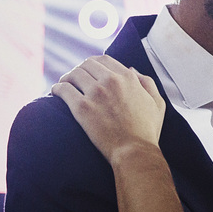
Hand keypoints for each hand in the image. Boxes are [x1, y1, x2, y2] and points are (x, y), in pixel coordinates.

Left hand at [51, 56, 165, 164]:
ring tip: (63, 85)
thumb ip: (147, 83)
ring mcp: (96, 93)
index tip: (88, 71)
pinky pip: (63, 89)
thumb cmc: (146, 131)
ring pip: (73, 74)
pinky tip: (55, 93)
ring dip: (66, 78)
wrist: (134, 151)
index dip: (93, 64)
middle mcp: (111, 80)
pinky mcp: (82, 108)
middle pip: (86, 64)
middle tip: (74, 79)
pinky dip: (57, 88)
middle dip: (79, 69)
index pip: (104, 59)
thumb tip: (132, 70)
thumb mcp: (157, 103)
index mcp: (128, 78)